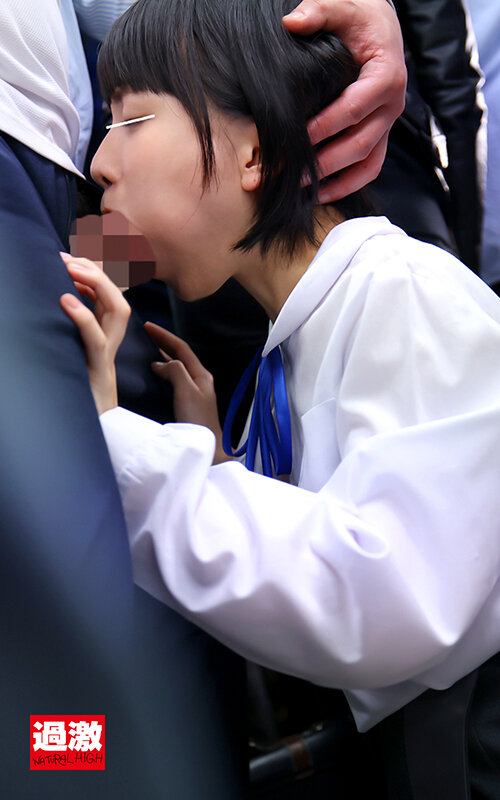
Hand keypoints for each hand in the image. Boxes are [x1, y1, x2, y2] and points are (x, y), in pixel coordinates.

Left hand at [59, 253, 130, 414]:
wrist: (86, 418)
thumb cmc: (75, 381)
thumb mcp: (73, 344)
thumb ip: (75, 319)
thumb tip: (64, 290)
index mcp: (106, 329)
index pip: (109, 288)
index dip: (96, 267)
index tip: (70, 252)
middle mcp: (112, 336)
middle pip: (117, 293)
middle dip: (98, 270)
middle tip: (68, 257)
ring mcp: (107, 351)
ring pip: (117, 310)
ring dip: (98, 285)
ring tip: (72, 269)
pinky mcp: (97, 366)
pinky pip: (95, 339)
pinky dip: (83, 317)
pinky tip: (66, 300)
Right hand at [145, 322, 231, 464]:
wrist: (207, 448)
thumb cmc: (198, 421)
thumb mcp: (186, 391)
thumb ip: (175, 372)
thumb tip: (160, 363)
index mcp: (201, 375)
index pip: (181, 348)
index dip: (164, 335)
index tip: (148, 327)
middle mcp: (198, 381)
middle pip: (179, 355)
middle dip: (162, 342)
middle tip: (145, 334)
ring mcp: (193, 392)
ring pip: (175, 367)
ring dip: (161, 356)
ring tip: (146, 348)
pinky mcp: (186, 403)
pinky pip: (172, 380)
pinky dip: (161, 372)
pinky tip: (152, 375)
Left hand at [283, 0, 405, 200]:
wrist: (382, 27)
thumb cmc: (362, 19)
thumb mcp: (345, 6)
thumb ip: (320, 10)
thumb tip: (292, 21)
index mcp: (386, 77)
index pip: (353, 109)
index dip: (325, 127)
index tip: (296, 137)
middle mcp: (392, 106)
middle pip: (359, 142)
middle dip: (324, 161)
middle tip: (291, 172)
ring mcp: (388, 124)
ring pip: (366, 161)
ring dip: (335, 179)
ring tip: (303, 188)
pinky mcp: (381, 135)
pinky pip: (370, 167)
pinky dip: (348, 184)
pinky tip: (322, 194)